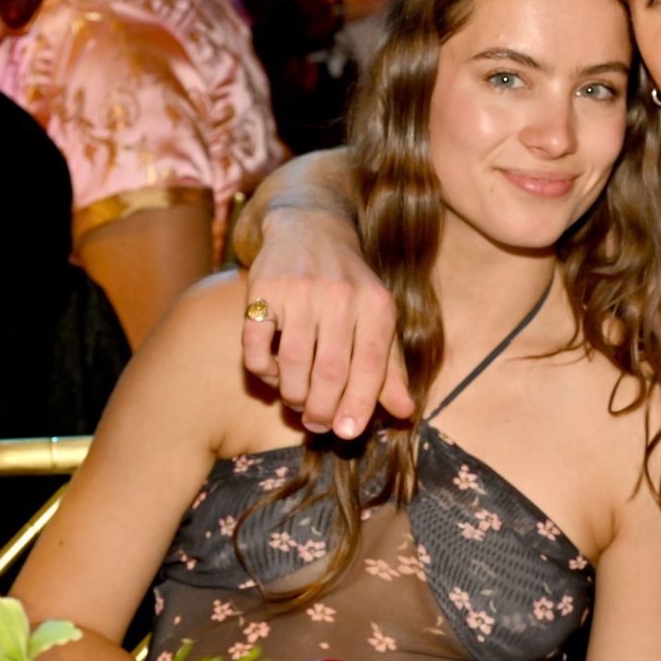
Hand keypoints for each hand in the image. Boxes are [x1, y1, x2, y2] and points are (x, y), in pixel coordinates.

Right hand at [242, 206, 412, 436]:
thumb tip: (405, 412)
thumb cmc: (351, 287)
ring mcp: (300, 291)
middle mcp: (341, 296)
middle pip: (330, 372)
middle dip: (321, 409)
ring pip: (293, 364)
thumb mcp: (377, 319)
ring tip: (296, 400)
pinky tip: (272, 373)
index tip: (346, 433)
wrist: (312, 228)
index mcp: (377, 305)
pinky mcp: (263, 288)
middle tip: (316, 423)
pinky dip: (262, 370)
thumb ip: (389, 367)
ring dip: (292, 394)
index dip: (359, 406)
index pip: (371, 367)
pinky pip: (256, 347)